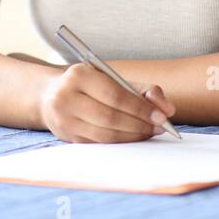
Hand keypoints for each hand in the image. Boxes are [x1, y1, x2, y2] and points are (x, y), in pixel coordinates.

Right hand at [38, 62, 176, 143]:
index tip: (161, 117)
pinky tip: (133, 137)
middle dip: (139, 125)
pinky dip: (120, 142)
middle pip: (110, 118)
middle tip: (159, 128)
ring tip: (149, 133)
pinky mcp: (66, 136)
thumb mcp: (114, 79)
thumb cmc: (90, 85)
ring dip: (132, 136)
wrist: (50, 95)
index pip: (115, 95)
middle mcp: (66, 97)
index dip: (140, 108)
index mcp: (79, 75)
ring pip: (104, 134)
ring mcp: (63, 119)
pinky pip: (99, 143)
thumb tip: (168, 110)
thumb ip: (144, 90)